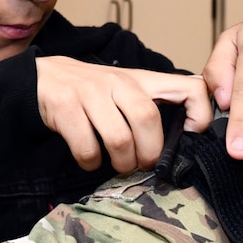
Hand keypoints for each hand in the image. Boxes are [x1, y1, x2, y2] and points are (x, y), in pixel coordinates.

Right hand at [35, 58, 211, 173]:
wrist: (41, 77)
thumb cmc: (93, 92)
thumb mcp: (128, 89)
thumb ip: (155, 105)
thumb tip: (185, 137)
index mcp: (144, 80)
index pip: (190, 86)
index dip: (201, 113)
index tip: (191, 134)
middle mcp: (120, 82)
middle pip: (148, 119)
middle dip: (150, 152)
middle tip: (144, 163)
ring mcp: (91, 92)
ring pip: (119, 138)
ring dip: (122, 162)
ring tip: (120, 165)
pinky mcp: (65, 107)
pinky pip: (86, 147)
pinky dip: (91, 162)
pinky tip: (90, 159)